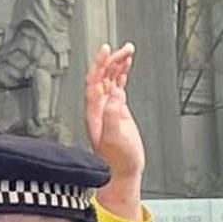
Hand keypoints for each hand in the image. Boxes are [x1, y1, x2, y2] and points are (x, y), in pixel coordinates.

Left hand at [86, 43, 144, 220]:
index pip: (94, 80)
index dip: (99, 63)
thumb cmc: (116, 160)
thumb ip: (113, 114)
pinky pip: (118, 87)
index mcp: (94, 111)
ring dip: (118, 64)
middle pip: (103, 76)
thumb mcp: (114, 137)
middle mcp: (99, 107)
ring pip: (111, 79)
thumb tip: (115, 93)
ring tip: (129, 51)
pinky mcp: (118, 112)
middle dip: (112, 60)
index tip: (106, 49)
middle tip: (125, 49)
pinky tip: (127, 67)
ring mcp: (108, 109)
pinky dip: (122, 75)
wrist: (122, 172)